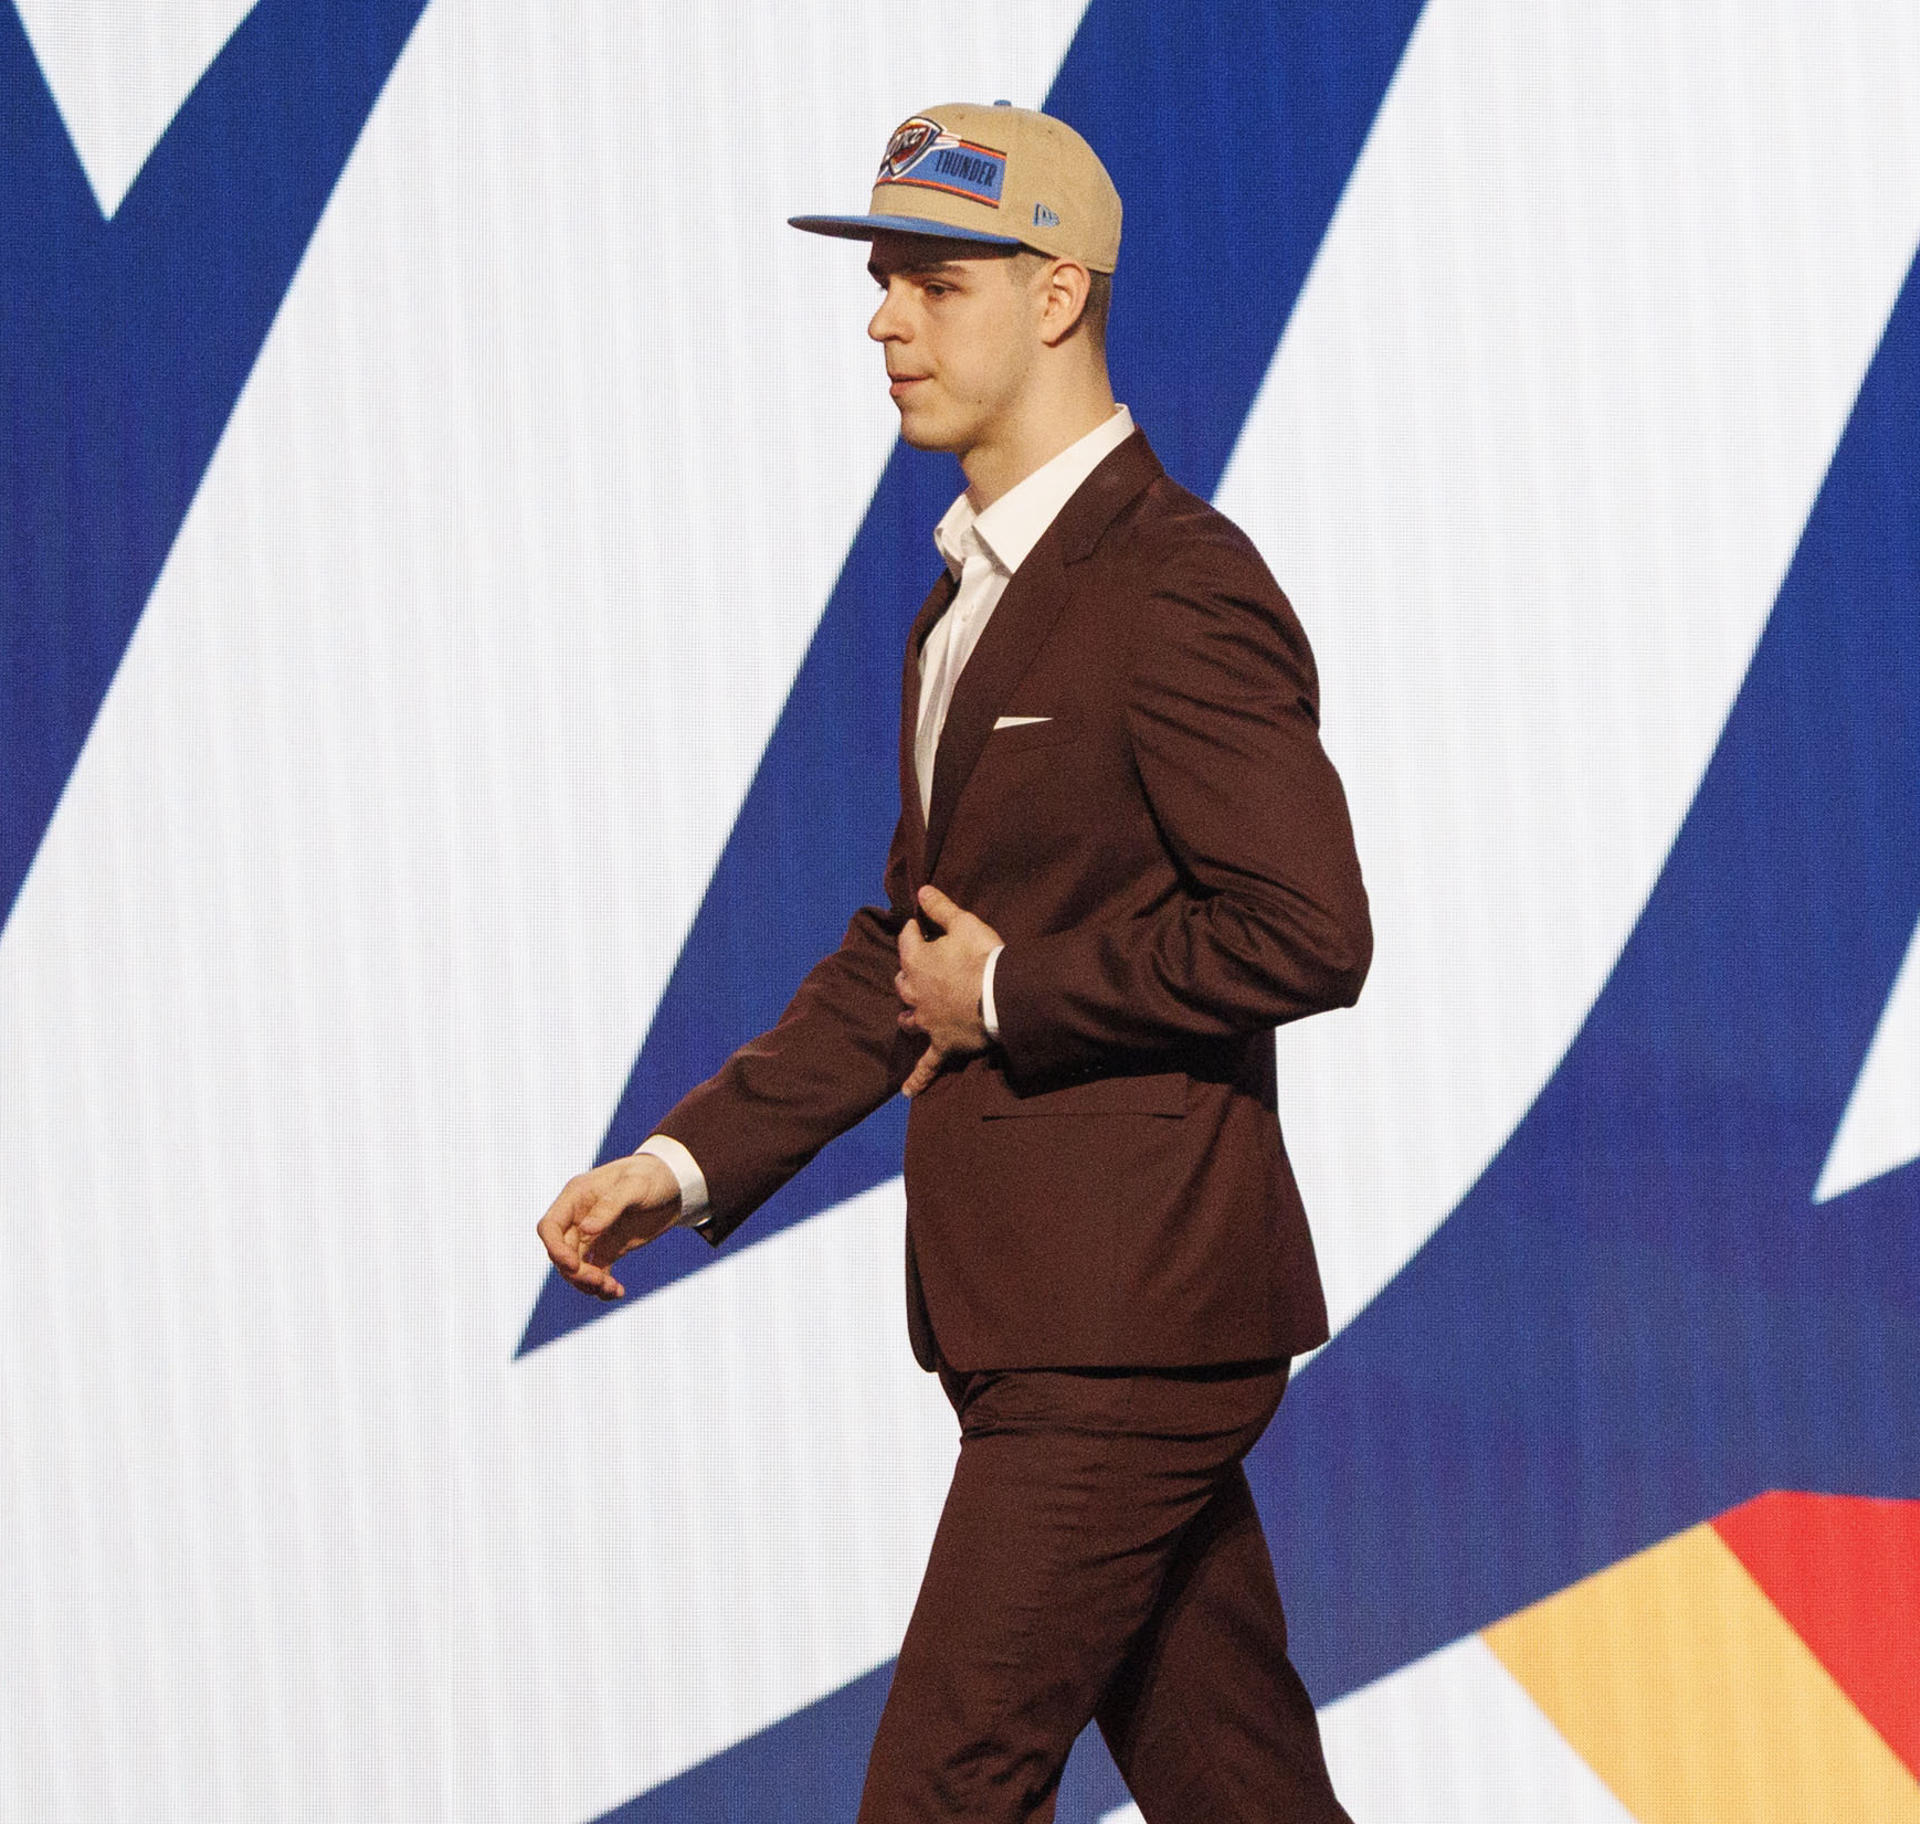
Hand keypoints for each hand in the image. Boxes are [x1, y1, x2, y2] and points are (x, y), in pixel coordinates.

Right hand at [536, 1152, 682, 1300]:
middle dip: (576, 1272)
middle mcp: (579, 1218)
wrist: (676, 1184)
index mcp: (577, 1197)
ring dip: (588, 1284)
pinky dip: (602, 1287)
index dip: (554, 1248)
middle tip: (600, 1282)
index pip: (550, 1227)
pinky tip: (618, 1292)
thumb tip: (585, 1231)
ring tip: (613, 1290)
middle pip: (562, 1253)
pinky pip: (596, 1273)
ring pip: (576, 1268)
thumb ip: (610, 1205)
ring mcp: (592, 1236)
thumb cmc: (652, 1176)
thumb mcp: (635, 1185)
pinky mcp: (607, 1250)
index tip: (573, 1265)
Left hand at [895, 884, 1001, 1097]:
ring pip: (908, 1020)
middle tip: (922, 968)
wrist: (1004, 996)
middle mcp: (914, 993)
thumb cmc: (984, 957)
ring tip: (912, 1015)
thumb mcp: (964, 924)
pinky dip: (918, 1078)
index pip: (906, 940)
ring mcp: (926, 1021)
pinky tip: (908, 1091)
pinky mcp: (942, 1044)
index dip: (913, 933)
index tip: (919, 928)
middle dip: (909, 973)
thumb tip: (921, 890)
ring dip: (909, 1015)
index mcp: (915, 962)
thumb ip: (940, 907)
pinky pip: (927, 1064)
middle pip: (902, 982)